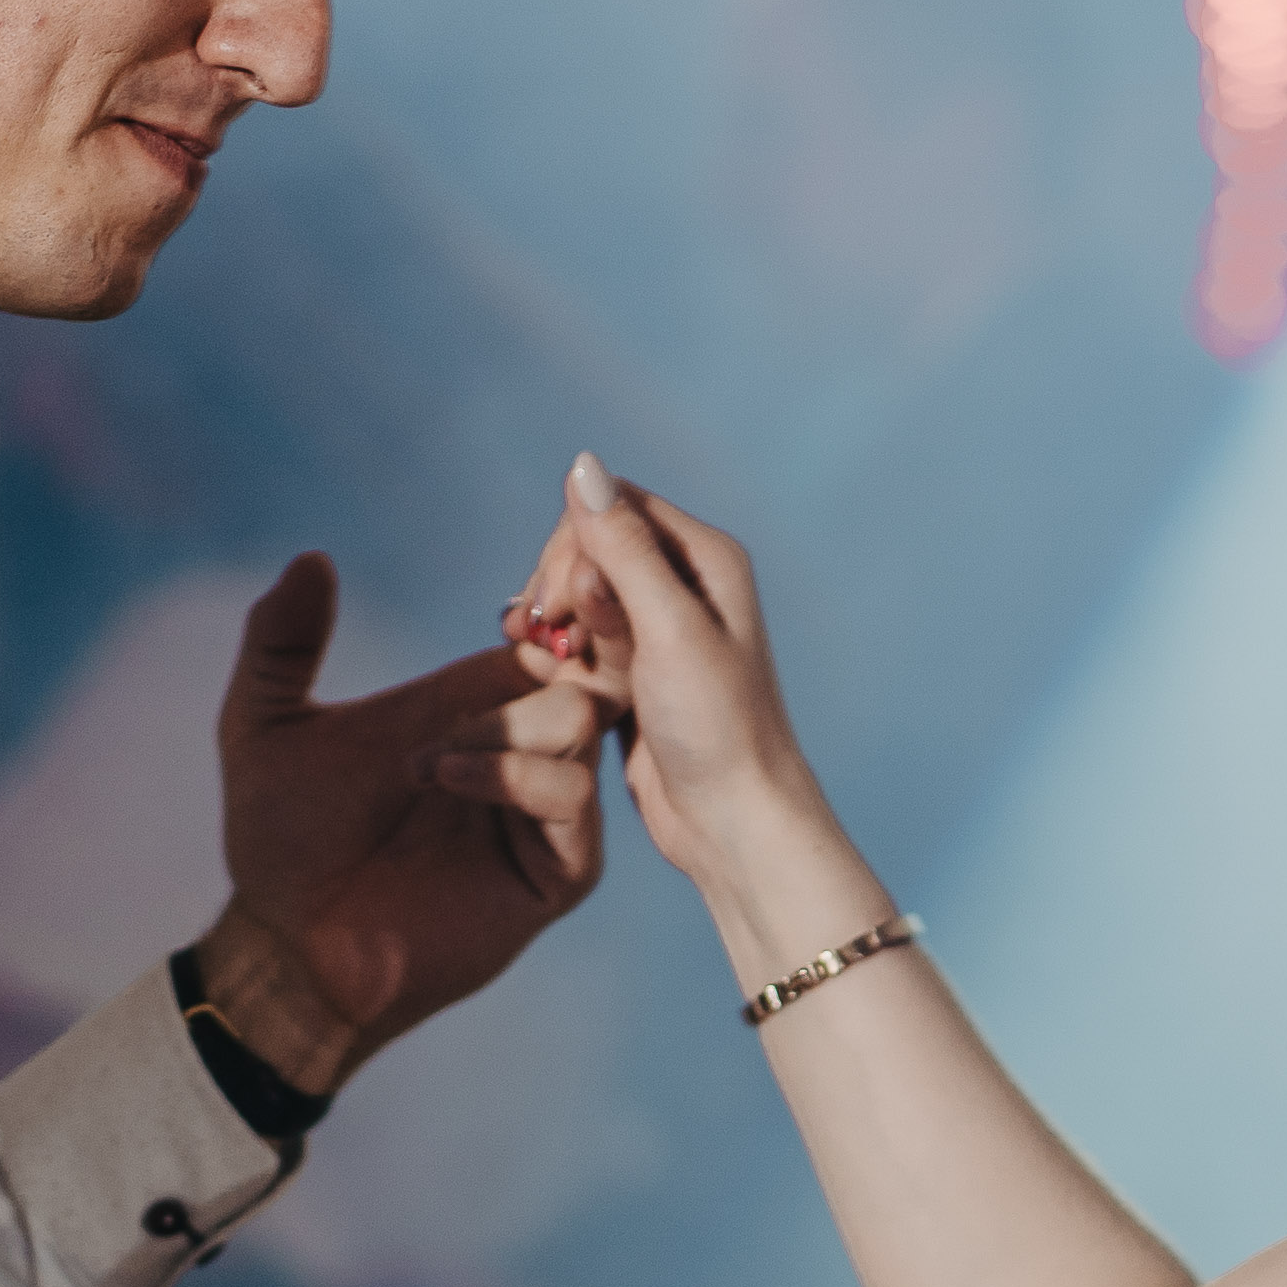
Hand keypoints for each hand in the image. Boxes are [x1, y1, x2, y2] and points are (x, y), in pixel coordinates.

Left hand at [196, 550, 606, 1090]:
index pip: (546, 638)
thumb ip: (280, 640)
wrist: (291, 945)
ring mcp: (542, 815)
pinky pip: (574, 801)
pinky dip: (515, 775)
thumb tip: (311, 556)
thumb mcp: (264, 723)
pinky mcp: (554, 873)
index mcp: (472, 710)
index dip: (542, 612)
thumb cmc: (279, 840)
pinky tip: (444, 778)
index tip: (508, 611)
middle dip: (543, 659)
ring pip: (584, 725)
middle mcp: (520, 755)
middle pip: (585, 671)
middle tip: (475, 685)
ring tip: (429, 758)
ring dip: (510, 722)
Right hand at [502, 455, 823, 896]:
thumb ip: (623, 548)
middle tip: (554, 641)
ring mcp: (660, 630)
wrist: (733, 824)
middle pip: (589, 548)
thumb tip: (582, 462)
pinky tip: (557, 682)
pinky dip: (563, 658)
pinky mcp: (637, 673)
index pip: (613, 507)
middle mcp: (685, 585)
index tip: (560, 606)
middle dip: (560, 589)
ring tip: (553, 666)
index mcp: (706, 558)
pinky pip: (582, 641)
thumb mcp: (667, 629)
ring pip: (579, 598)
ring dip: (557, 628)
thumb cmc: (717, 729)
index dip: (572, 548)